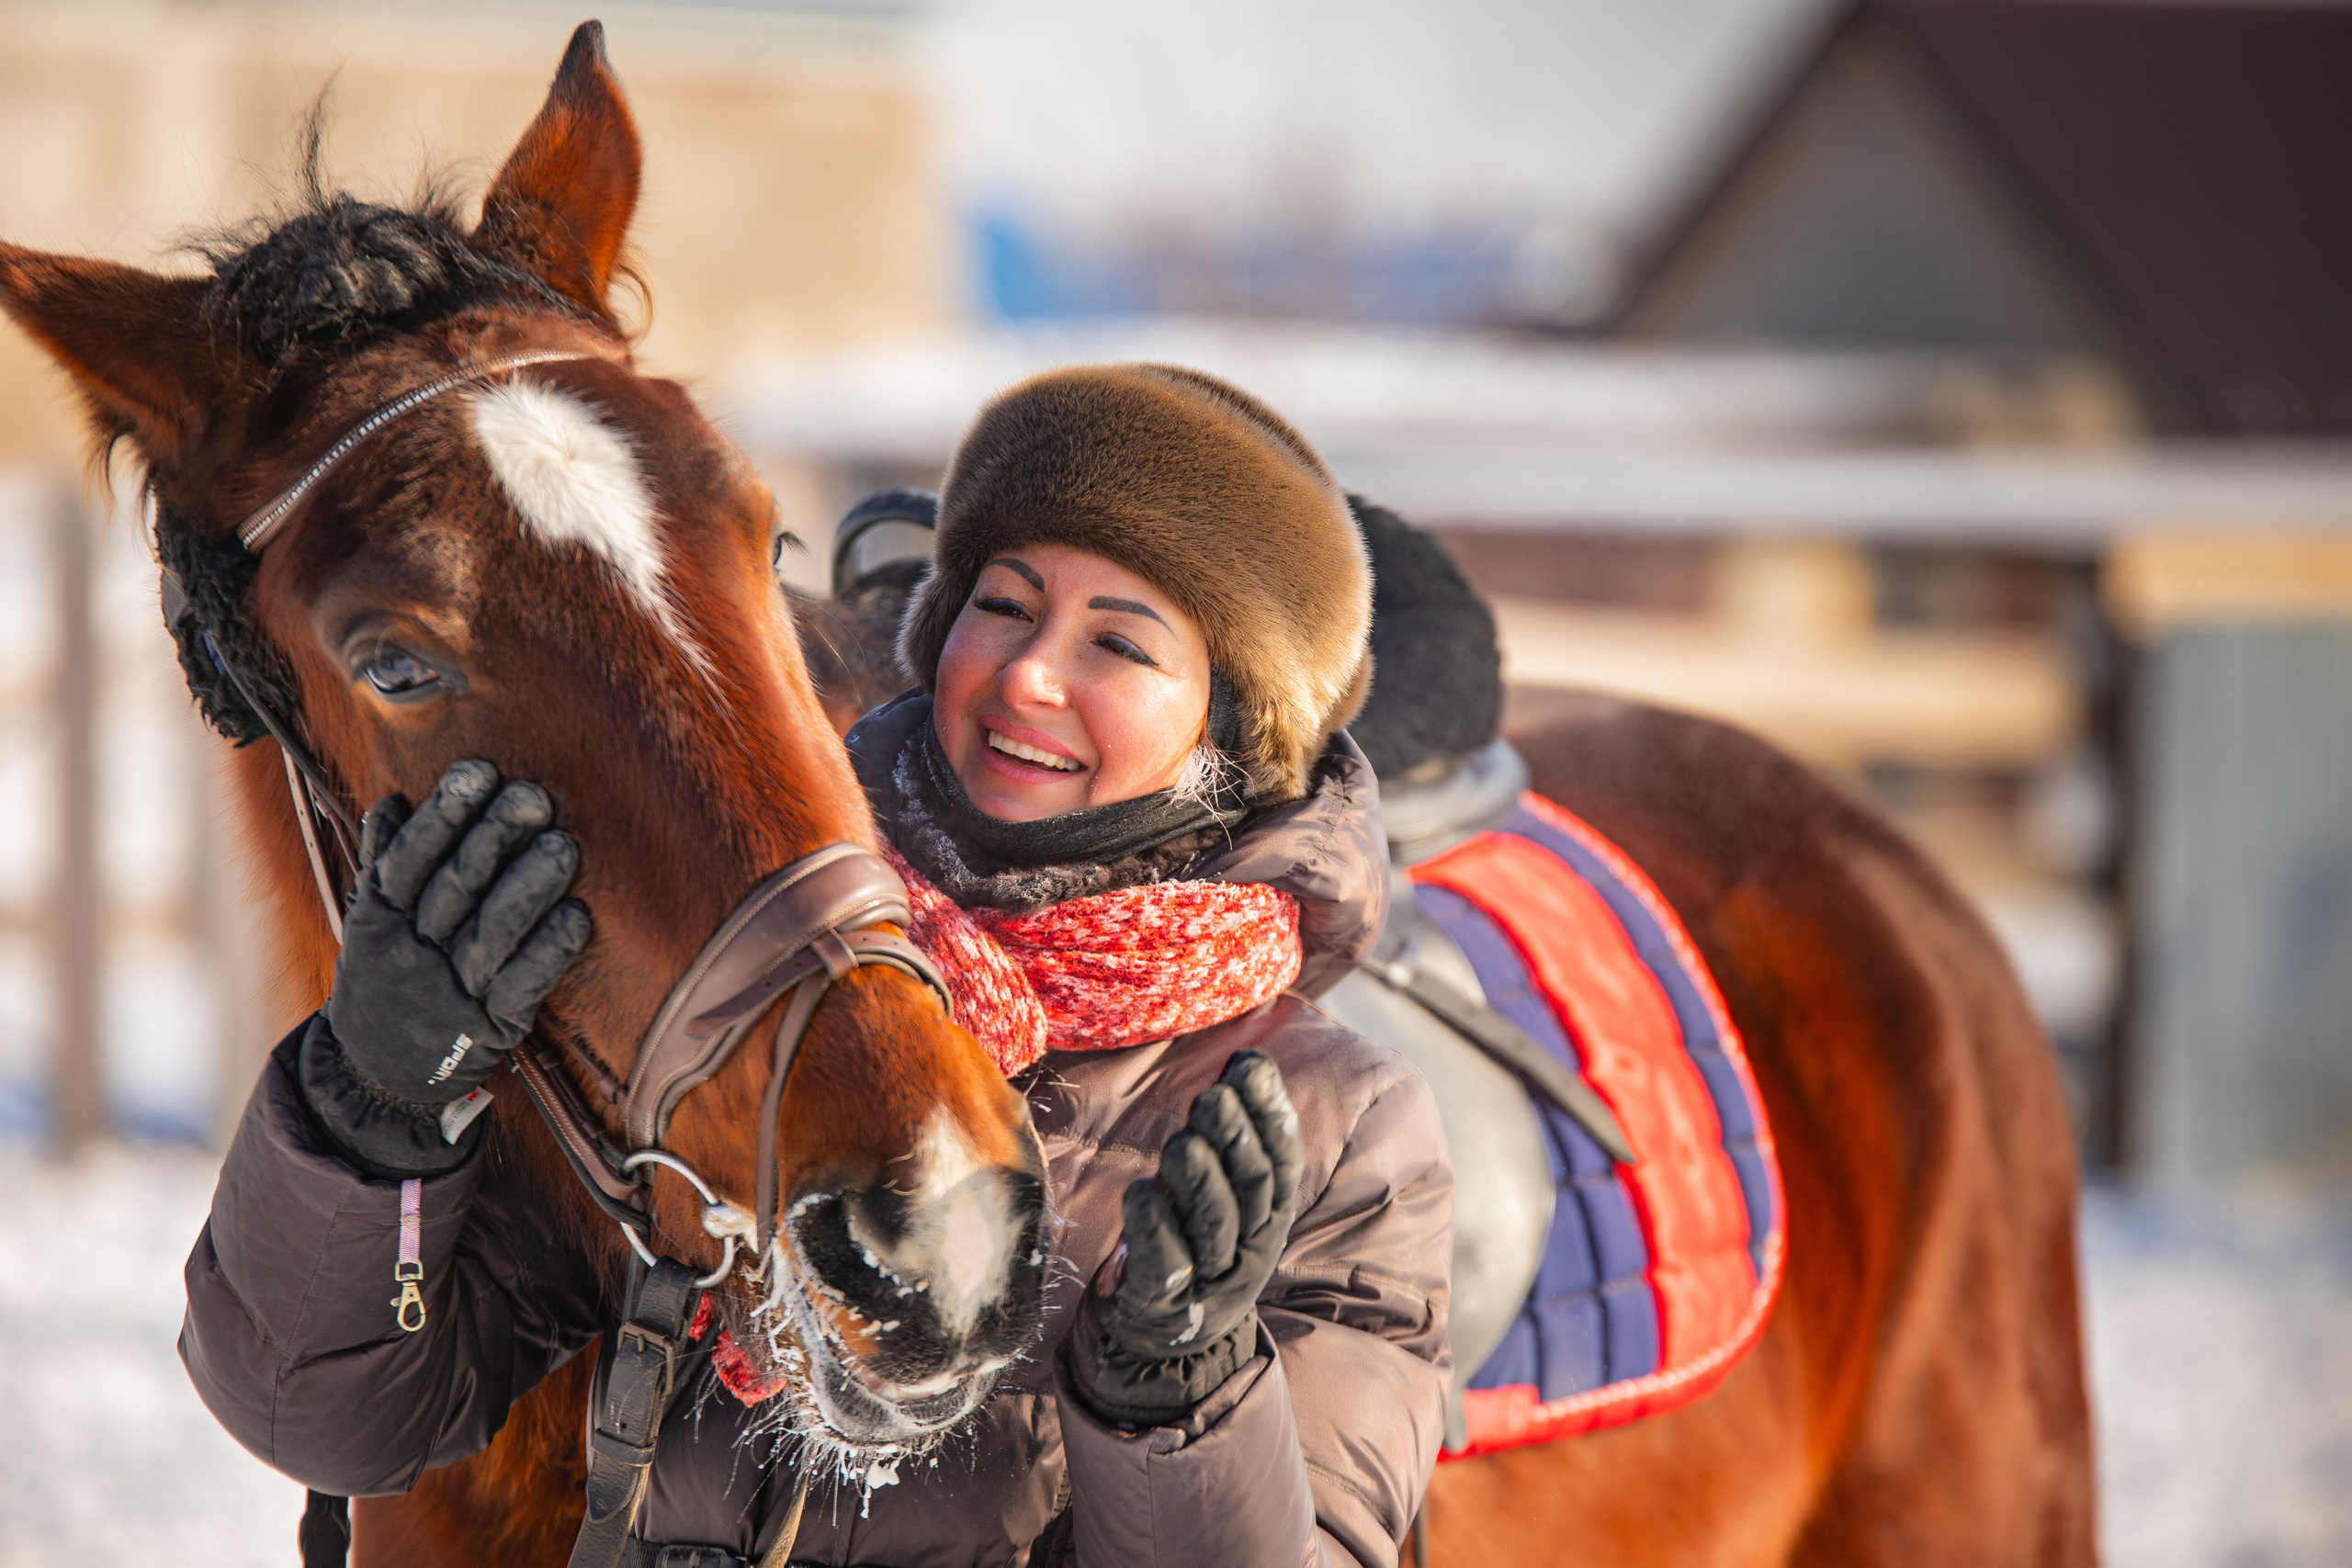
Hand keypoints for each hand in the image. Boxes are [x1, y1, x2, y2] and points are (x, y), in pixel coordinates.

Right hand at [299, 761, 589, 1176]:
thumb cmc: (385, 982)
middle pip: (455, 890)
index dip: (444, 816)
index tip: (479, 772)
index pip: (408, 861)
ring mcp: (451, 995)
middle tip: (535, 796)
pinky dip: (550, 951)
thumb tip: (395, 802)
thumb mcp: (370, 926)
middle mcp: (411, 957)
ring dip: (531, 887)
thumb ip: (382, 864)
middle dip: (495, 838)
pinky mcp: (491, 1030)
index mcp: (378, 924)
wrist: (376, 1080)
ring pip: (492, 934)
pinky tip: (578, 916)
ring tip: (565, 844)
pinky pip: (523, 987)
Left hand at [1066, 1051, 1303, 1424]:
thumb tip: (1249, 1060)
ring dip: (1198, 1179)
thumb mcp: (1222, 1192)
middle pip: (1251, 1190)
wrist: (1160, 1339)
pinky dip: (1153, 1226)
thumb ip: (1233, 1138)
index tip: (1250, 1065)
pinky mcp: (1163, 1301)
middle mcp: (1248, 1248)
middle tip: (1212, 1097)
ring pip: (1213, 1225)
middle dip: (1235, 1139)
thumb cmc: (1190, 1240)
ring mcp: (1209, 1279)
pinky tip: (1139, 1192)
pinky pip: (1164, 1263)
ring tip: (1181, 1141)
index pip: (1282, 1162)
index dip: (1271, 1114)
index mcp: (1268, 1218)